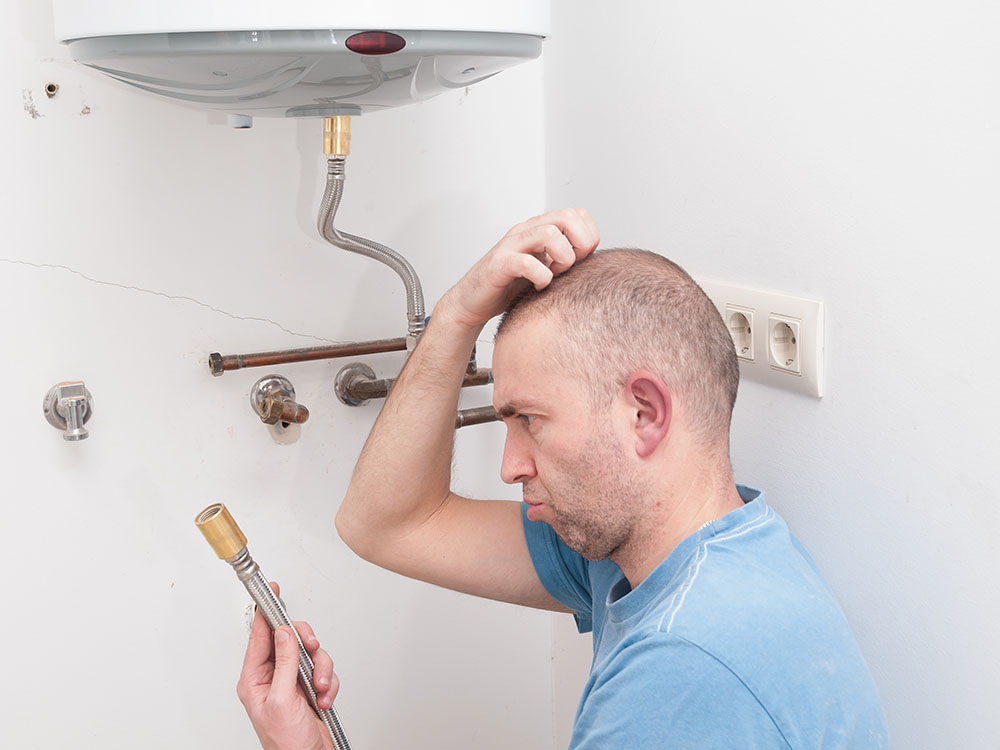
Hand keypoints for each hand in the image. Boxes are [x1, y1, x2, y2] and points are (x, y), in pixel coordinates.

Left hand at [237, 582, 338, 749]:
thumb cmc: (286, 743)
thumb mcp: (282, 700)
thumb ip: (284, 663)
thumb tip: (284, 633)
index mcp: (255, 678)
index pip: (260, 636)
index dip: (267, 612)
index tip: (272, 591)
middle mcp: (272, 677)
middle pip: (291, 639)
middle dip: (306, 645)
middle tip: (312, 650)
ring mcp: (292, 682)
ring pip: (312, 654)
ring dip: (321, 670)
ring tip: (320, 688)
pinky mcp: (309, 688)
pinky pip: (324, 670)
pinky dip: (329, 683)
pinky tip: (324, 698)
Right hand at [439, 208, 599, 328]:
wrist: (472, 302)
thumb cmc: (509, 286)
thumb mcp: (545, 267)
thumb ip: (565, 258)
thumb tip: (594, 260)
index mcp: (539, 228)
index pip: (577, 215)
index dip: (588, 237)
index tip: (582, 260)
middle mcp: (526, 231)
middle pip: (566, 216)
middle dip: (579, 244)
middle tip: (571, 266)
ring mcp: (511, 246)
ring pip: (549, 233)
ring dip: (561, 258)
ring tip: (555, 275)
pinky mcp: (499, 265)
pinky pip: (526, 262)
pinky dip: (541, 277)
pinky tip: (540, 286)